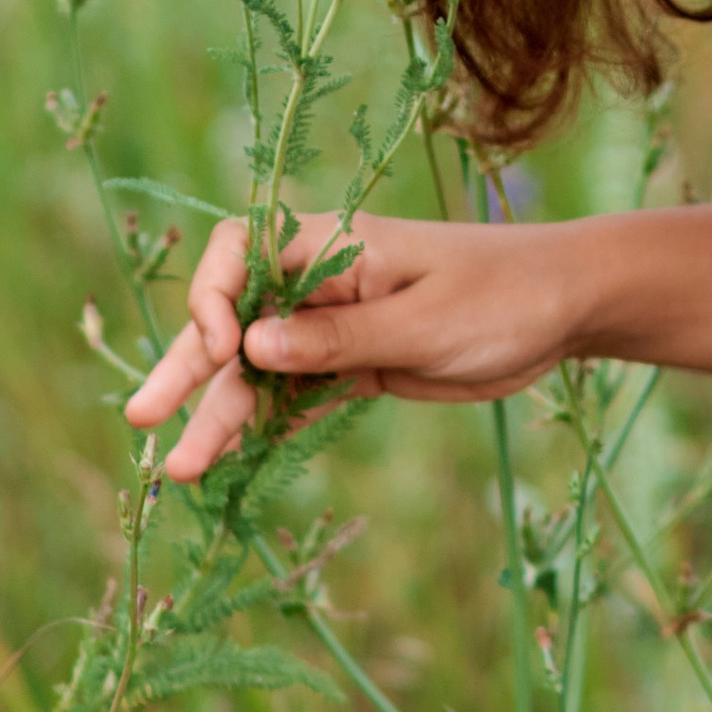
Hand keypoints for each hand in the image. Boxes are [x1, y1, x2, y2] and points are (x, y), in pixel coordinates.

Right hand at [122, 211, 590, 480]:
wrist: (567, 310)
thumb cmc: (504, 295)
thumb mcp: (423, 319)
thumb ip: (337, 336)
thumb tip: (250, 344)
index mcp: (332, 241)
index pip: (239, 252)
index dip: (213, 299)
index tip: (225, 348)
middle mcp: (321, 279)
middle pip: (235, 319)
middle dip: (190, 368)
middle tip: (144, 417)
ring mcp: (335, 325)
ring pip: (260, 369)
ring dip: (222, 414)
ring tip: (182, 471)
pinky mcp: (356, 365)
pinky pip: (296, 395)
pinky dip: (265, 426)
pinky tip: (231, 462)